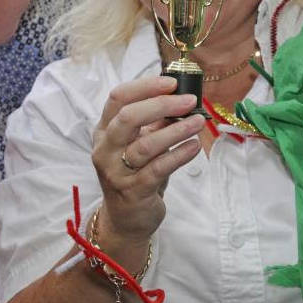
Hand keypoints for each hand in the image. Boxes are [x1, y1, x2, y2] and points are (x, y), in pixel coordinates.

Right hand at [93, 77, 204, 243]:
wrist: (126, 220)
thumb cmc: (136, 175)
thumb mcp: (141, 144)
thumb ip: (155, 123)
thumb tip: (181, 98)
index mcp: (104, 131)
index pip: (118, 98)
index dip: (145, 86)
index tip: (171, 82)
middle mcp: (105, 149)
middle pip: (128, 117)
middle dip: (161, 104)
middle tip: (189, 101)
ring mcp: (116, 172)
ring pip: (145, 145)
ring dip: (176, 131)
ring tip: (198, 123)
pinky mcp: (133, 192)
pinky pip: (158, 169)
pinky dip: (179, 155)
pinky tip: (194, 146)